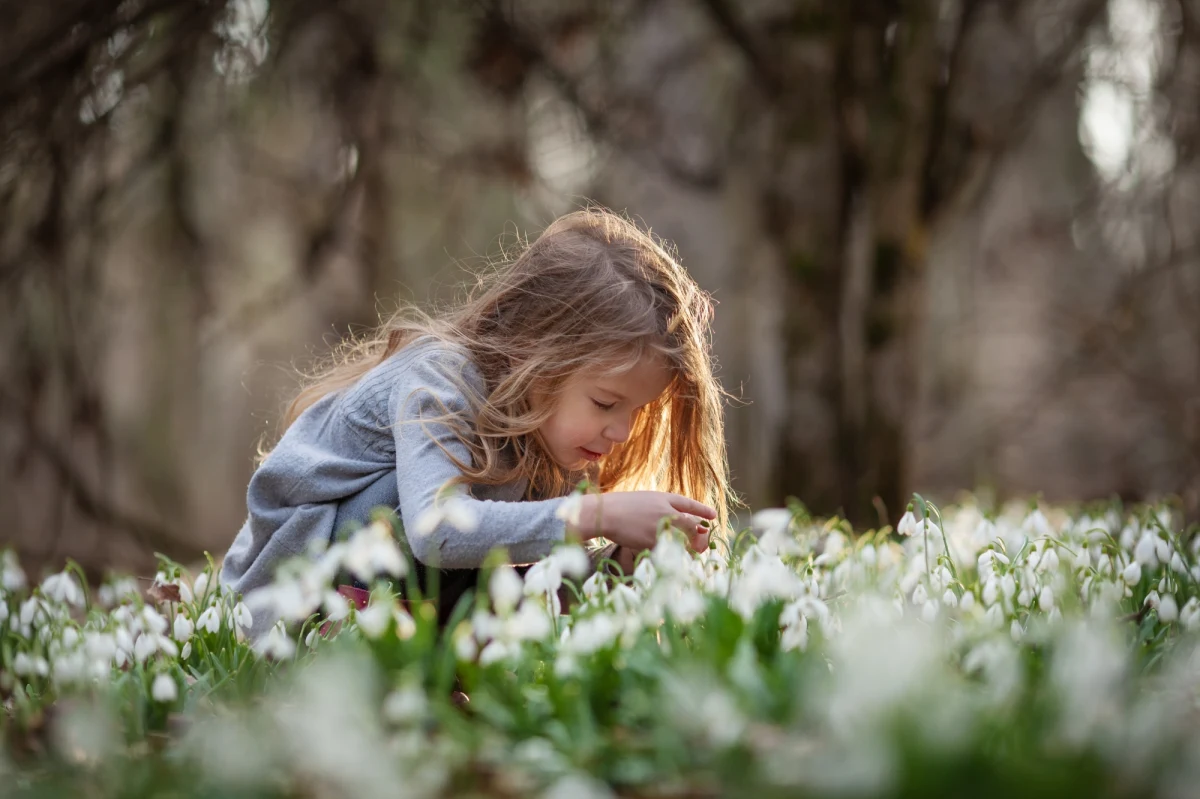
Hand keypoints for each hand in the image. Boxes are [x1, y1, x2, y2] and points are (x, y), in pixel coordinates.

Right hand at [571, 491, 715, 553]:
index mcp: (663, 498)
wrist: (605, 513)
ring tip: (688, 553)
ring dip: (685, 548)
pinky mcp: (654, 540)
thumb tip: (675, 520)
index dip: (702, 510)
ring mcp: (661, 526)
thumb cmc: (619, 507)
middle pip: (690, 526)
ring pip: (682, 540)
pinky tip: (669, 557)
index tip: (713, 516)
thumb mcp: (643, 500)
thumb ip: (659, 509)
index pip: (688, 504)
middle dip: (698, 536)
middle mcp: (666, 511)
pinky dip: (669, 555)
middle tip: (701, 542)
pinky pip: (667, 550)